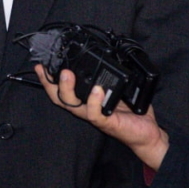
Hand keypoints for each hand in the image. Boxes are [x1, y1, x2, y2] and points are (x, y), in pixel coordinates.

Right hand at [35, 64, 168, 170]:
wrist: (148, 133)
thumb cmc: (132, 113)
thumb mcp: (118, 89)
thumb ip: (109, 76)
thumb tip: (107, 54)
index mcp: (87, 100)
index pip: (62, 90)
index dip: (49, 80)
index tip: (41, 66)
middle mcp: (87, 108)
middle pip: (60, 98)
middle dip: (50, 84)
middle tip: (47, 69)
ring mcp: (95, 116)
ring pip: (73, 105)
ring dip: (68, 89)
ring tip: (67, 74)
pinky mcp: (107, 123)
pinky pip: (95, 113)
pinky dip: (94, 101)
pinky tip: (96, 90)